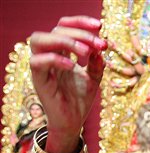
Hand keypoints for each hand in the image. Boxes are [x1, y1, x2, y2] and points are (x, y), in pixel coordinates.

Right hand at [29, 16, 106, 152]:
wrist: (74, 122)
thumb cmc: (80, 99)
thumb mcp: (95, 77)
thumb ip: (97, 62)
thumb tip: (100, 48)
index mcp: (62, 51)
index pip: (65, 26)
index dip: (81, 22)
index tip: (100, 26)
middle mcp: (49, 55)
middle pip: (56, 29)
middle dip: (81, 33)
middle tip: (100, 44)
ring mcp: (42, 67)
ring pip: (40, 40)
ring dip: (65, 41)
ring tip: (86, 52)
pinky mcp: (39, 80)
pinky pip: (38, 62)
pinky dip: (56, 59)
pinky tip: (74, 65)